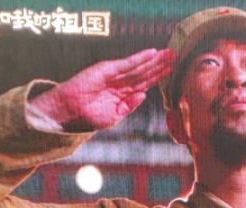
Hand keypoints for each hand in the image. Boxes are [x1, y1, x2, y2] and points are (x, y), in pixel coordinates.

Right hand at [29, 48, 174, 131]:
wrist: (69, 112)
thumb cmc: (88, 117)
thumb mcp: (114, 116)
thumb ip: (129, 106)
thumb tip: (144, 94)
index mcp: (122, 94)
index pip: (144, 83)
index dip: (158, 77)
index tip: (172, 71)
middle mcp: (120, 82)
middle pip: (145, 72)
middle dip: (160, 65)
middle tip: (176, 56)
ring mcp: (114, 74)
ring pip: (139, 66)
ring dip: (155, 60)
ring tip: (169, 53)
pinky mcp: (107, 69)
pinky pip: (127, 63)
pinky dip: (140, 58)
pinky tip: (152, 53)